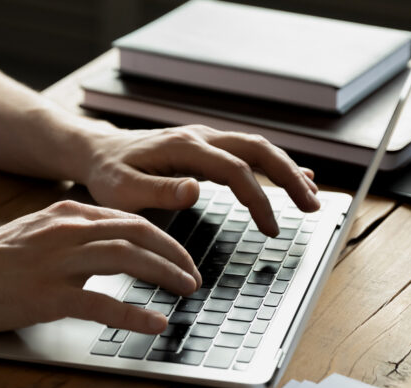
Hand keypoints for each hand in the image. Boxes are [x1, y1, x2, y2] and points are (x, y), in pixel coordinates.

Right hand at [0, 200, 201, 333]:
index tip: (181, 256)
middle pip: (139, 234)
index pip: (130, 219)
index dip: (164, 238)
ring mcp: (58, 262)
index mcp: (66, 215)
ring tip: (186, 291)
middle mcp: (67, 232)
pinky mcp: (48, 295)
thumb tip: (110, 248)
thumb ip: (72, 236)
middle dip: (175, 254)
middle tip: (193, 276)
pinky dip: (134, 314)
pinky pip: (103, 303)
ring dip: (165, 275)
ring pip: (129, 260)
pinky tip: (155, 324)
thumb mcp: (36, 234)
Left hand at [77, 124, 320, 235]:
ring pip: (258, 148)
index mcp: (183, 147)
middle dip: (289, 177)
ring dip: (287, 170)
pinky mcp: (207, 147)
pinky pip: (248, 152)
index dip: (258, 199)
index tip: (272, 229)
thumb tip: (195, 190)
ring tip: (311, 198)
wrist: (97, 152)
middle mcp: (200, 136)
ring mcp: (206, 139)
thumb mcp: (123, 190)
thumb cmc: (108, 176)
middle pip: (258, 149)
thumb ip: (159, 191)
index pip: (235, 170)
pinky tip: (298, 176)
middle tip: (313, 207)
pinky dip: (275, 165)